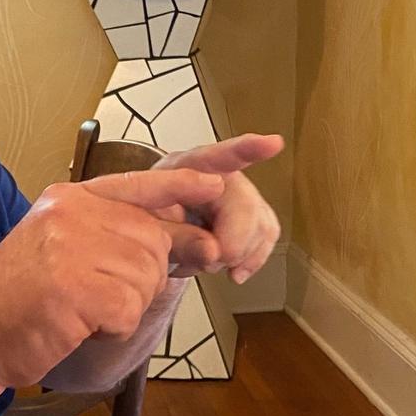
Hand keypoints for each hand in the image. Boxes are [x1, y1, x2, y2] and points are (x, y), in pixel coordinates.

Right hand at [0, 168, 224, 388]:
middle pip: (153, 240)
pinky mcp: (74, 287)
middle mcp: (72, 213)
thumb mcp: (70, 252)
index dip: (185, 184)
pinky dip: (113, 327)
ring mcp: (71, 247)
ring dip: (124, 306)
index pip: (141, 183)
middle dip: (143, 278)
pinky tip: (79, 325)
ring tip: (80, 310)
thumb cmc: (22, 301)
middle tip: (98, 298)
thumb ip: (124, 240)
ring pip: (146, 277)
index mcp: (70, 199)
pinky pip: (129, 308)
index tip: (219, 182)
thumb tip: (204, 245)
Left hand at [152, 134, 283, 282]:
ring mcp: (238, 196)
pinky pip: (266, 236)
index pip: (218, 156)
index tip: (272, 144)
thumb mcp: (146, 223)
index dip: (247, 149)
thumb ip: (175, 236)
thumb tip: (214, 252)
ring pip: (261, 224)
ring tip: (208, 262)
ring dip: (239, 254)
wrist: (147, 228)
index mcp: (187, 168)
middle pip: (247, 206)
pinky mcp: (250, 217)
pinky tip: (235, 272)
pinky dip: (252, 259)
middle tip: (209, 260)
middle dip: (233, 243)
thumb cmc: (144, 216)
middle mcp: (219, 176)